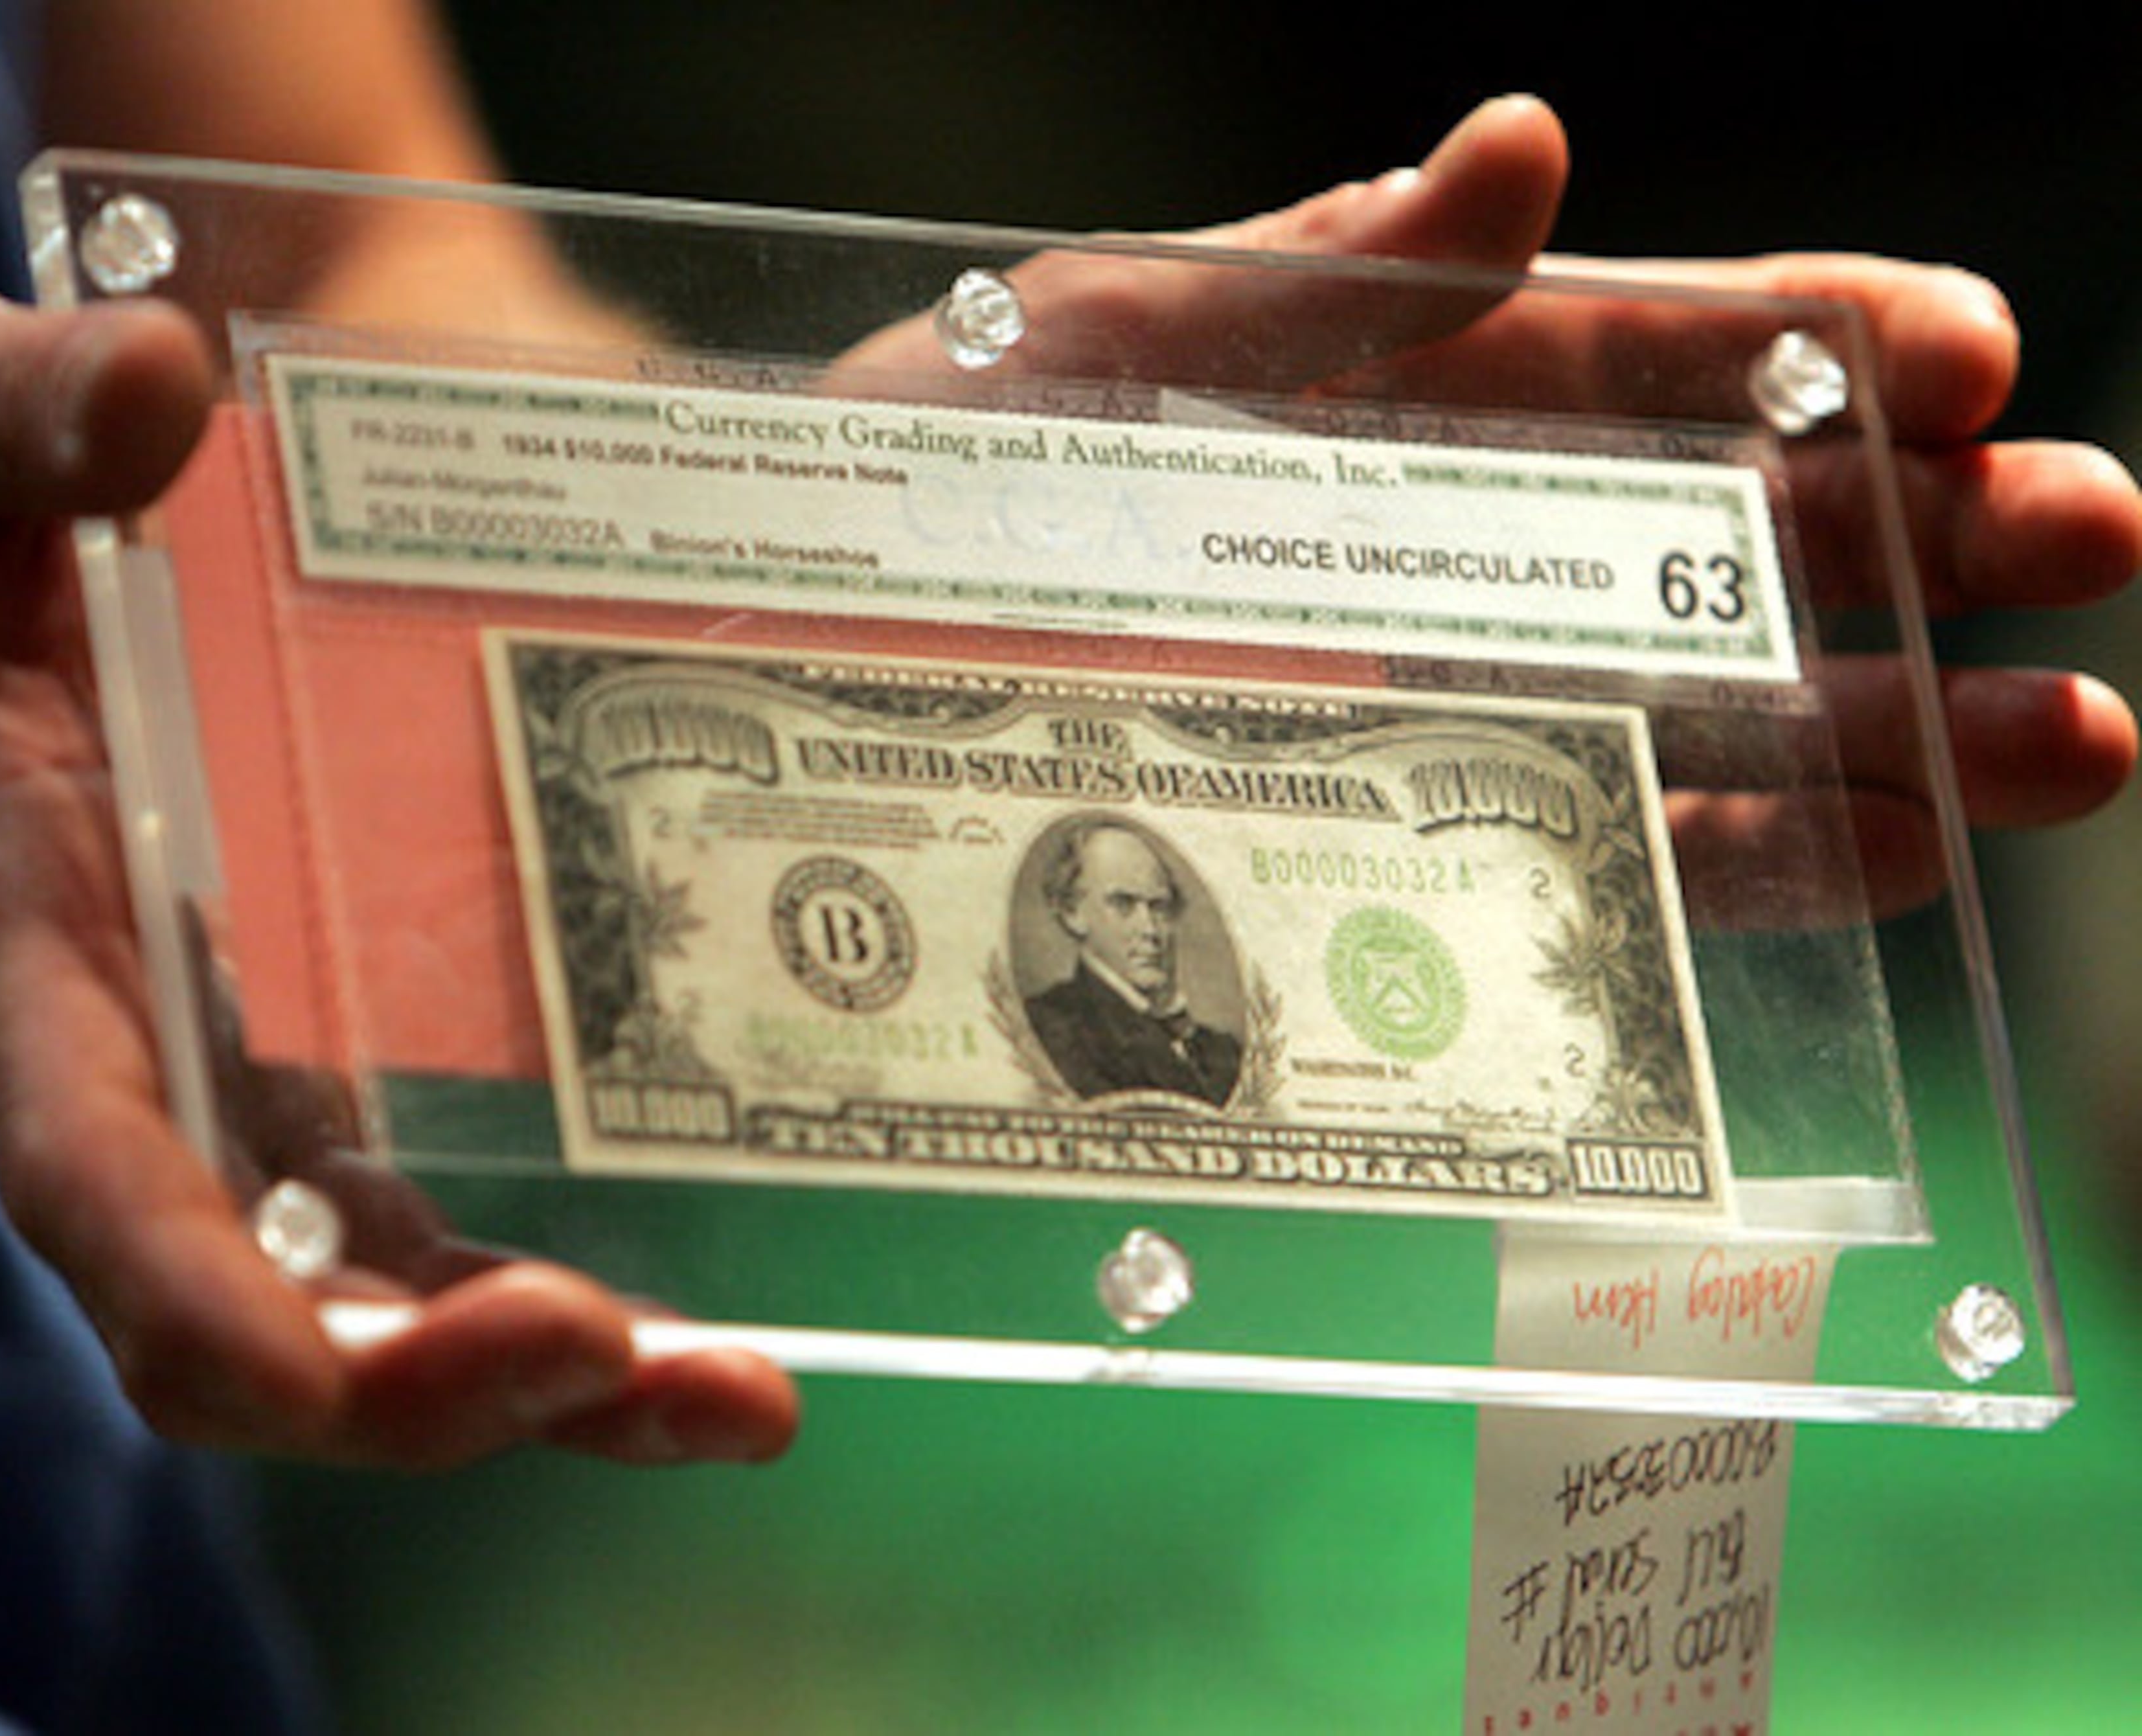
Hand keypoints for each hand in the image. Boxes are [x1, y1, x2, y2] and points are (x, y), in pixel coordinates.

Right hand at [0, 284, 795, 1467]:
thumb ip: (8, 408)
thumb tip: (153, 388)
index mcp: (30, 955)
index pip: (97, 1181)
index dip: (199, 1305)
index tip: (309, 1380)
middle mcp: (151, 1076)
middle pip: (277, 1313)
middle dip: (442, 1383)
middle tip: (651, 1372)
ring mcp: (248, 1095)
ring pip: (390, 1305)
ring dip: (566, 1380)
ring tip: (740, 1400)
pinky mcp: (331, 1064)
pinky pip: (447, 1212)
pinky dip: (575, 1293)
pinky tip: (730, 1301)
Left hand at [848, 94, 2137, 921]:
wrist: (788, 651)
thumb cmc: (934, 461)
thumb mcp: (1109, 337)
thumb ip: (1318, 275)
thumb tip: (1518, 145)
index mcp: (1405, 387)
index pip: (1652, 349)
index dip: (1818, 345)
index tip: (1976, 354)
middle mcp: (1453, 547)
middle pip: (1725, 540)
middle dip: (1913, 545)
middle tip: (2084, 544)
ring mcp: (1439, 703)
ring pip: (1701, 713)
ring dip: (1883, 733)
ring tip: (2052, 746)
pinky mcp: (1389, 846)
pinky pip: (1589, 860)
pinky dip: (1731, 866)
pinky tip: (1874, 867)